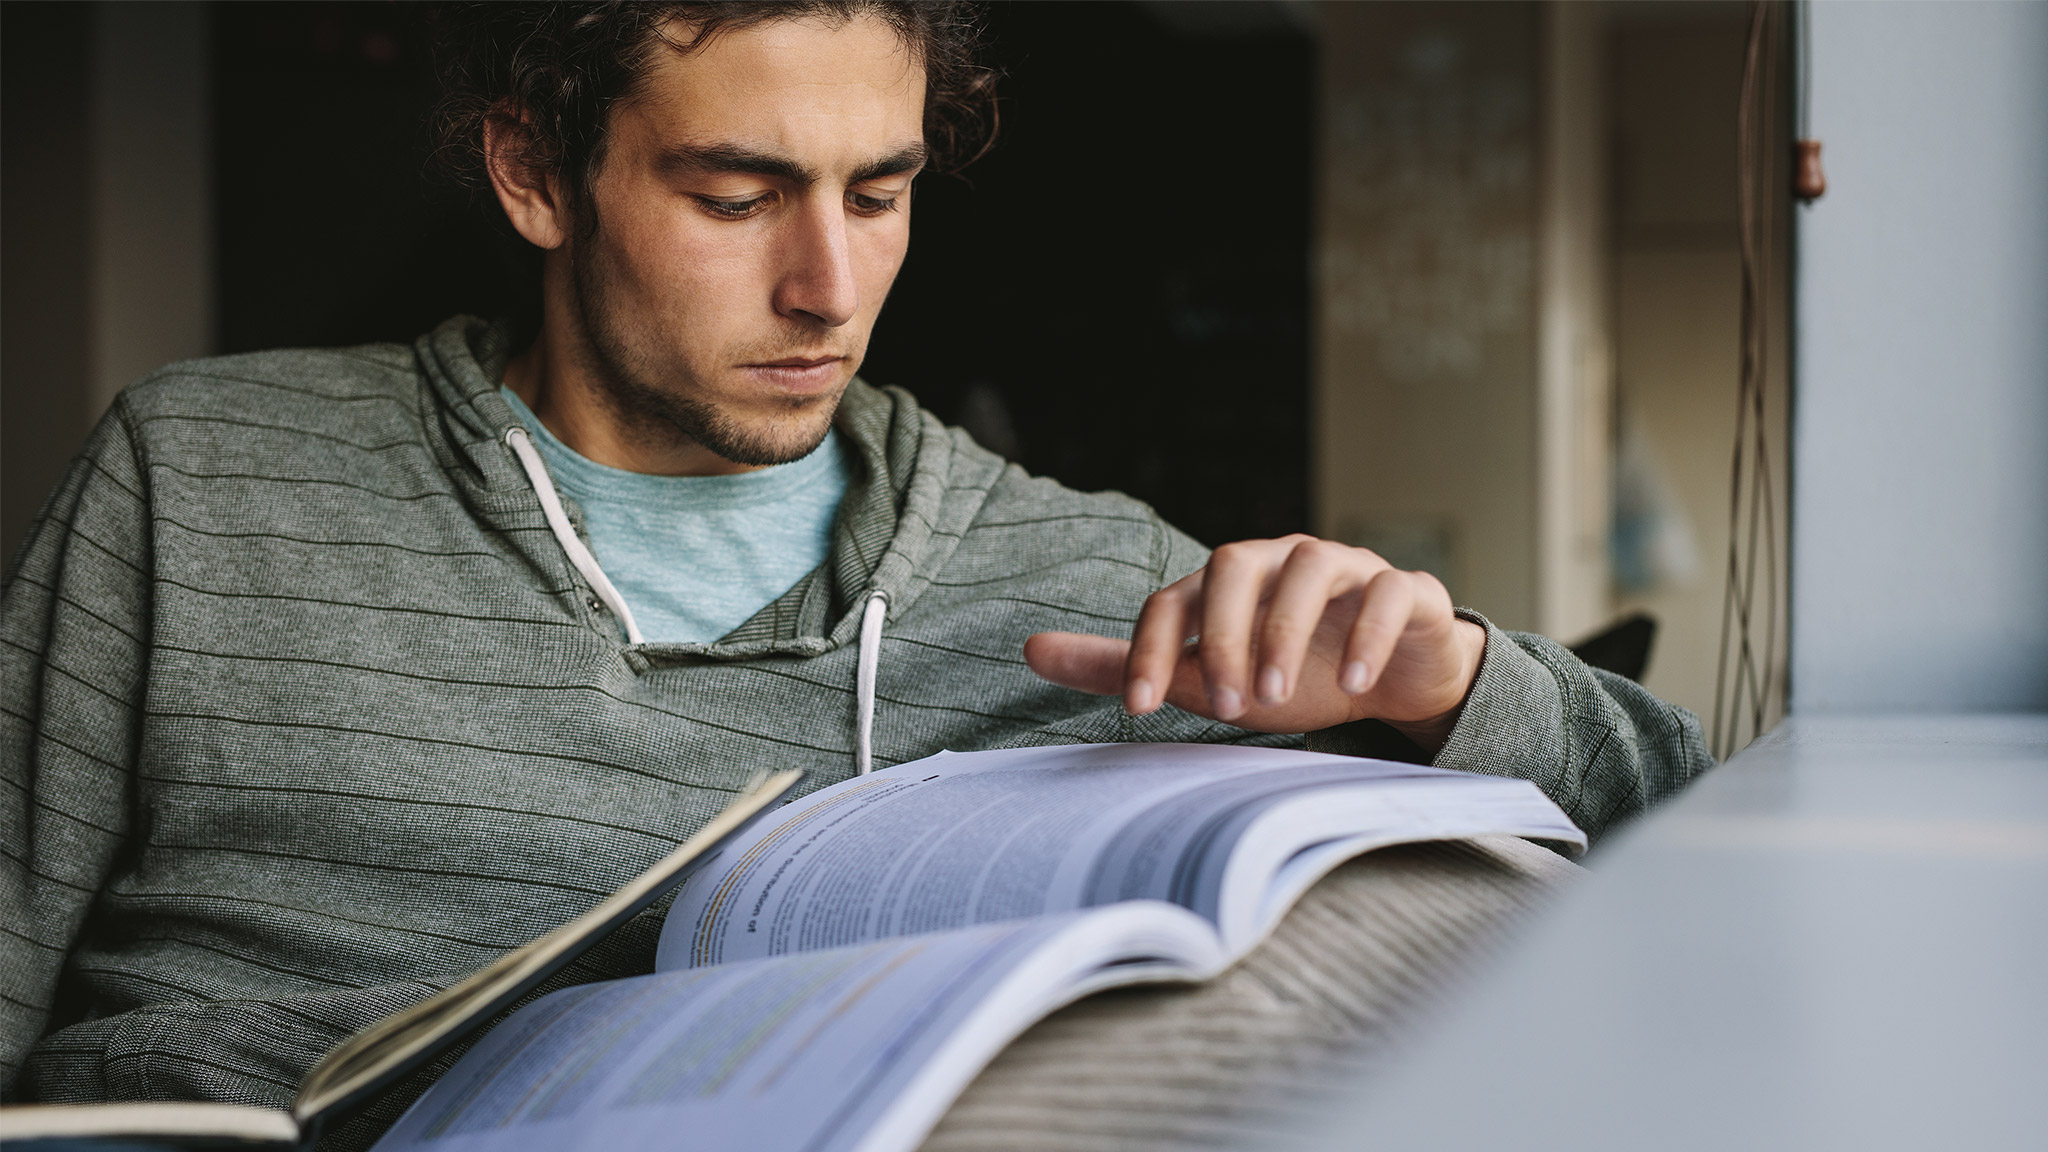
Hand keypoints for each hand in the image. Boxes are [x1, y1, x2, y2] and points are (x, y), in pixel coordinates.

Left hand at [1023, 535, 1486, 752]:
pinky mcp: (1402, 590)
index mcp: (1226, 582)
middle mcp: (1280, 560)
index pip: (1173, 599)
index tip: (1139, 709)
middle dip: (1221, 635)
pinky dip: (1368, 636)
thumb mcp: (1203, 679)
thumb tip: (1028, 650)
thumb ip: (1123, 666)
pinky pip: (1387, 593)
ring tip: (1276, 700)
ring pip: (1310, 569)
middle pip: (1236, 565)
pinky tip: (1353, 683)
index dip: (1149, 648)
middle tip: (1226, 705)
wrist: (1393, 678)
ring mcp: (1344, 568)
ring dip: (1285, 632)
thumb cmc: (1288, 672)